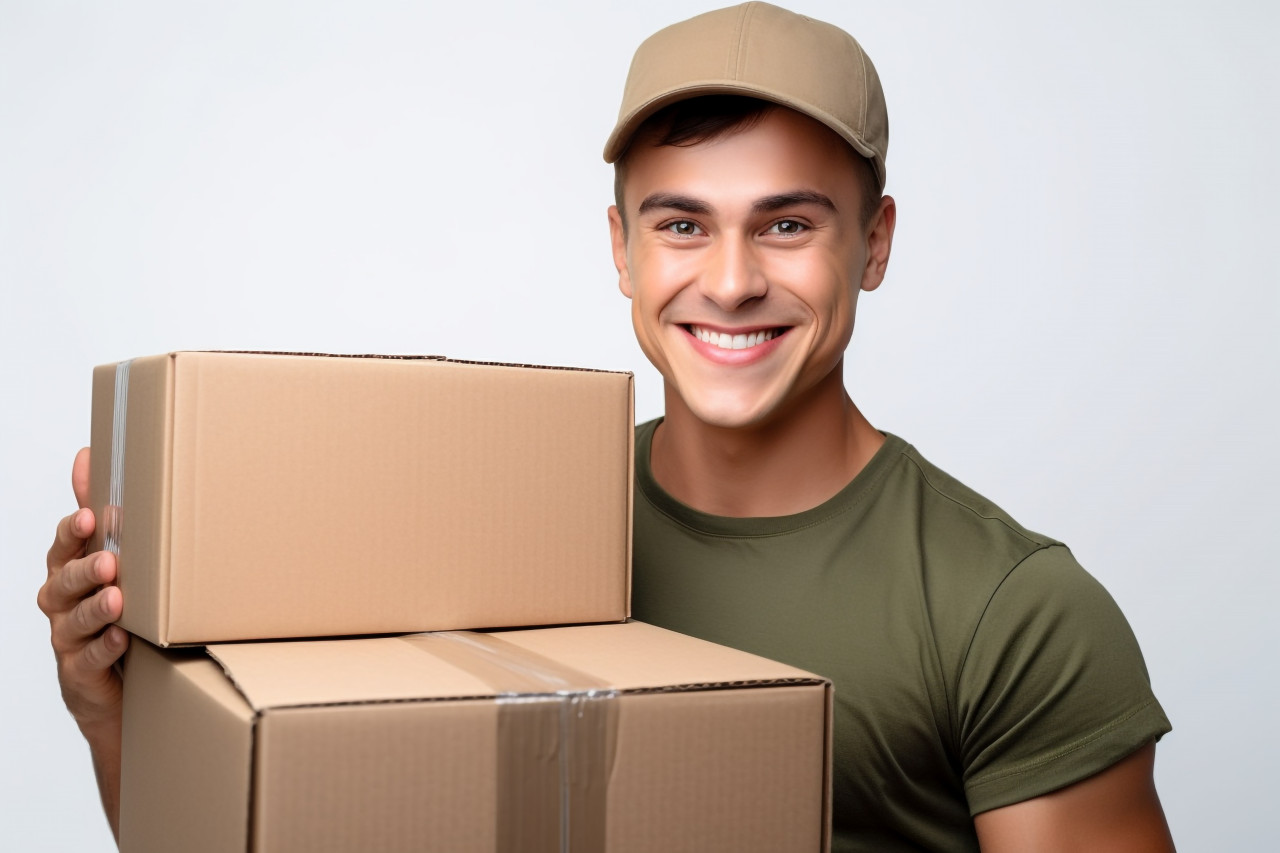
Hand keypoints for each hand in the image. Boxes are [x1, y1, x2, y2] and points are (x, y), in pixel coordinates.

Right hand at [37, 447, 125, 836]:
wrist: (118, 682)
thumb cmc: (113, 609)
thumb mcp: (107, 556)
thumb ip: (96, 511)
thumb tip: (86, 452)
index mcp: (69, 569)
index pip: (63, 545)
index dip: (74, 531)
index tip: (93, 515)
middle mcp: (62, 603)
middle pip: (63, 581)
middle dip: (83, 569)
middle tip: (109, 561)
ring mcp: (69, 639)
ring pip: (75, 620)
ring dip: (95, 608)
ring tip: (117, 598)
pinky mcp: (80, 673)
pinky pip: (88, 659)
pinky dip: (105, 647)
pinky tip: (123, 637)